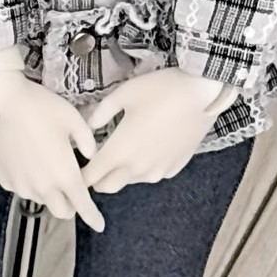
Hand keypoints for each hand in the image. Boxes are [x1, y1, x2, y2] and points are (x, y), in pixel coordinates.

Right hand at [0, 65, 125, 233]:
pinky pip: (21, 187)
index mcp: (65, 175)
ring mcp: (20, 184)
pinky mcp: (3, 178)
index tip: (99, 225)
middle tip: (72, 188)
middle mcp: (43, 187)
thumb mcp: (74, 120)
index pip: (83, 206)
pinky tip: (27, 160)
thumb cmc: (41, 107)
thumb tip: (91, 155)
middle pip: (61, 211)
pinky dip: (29, 181)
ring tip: (46, 165)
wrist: (0, 100)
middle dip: (71, 205)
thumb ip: (88, 142)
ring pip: (41, 199)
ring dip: (49, 191)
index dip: (93, 217)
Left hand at [80, 69, 232, 195]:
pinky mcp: (174, 168)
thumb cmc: (159, 90)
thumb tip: (87, 126)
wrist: (201, 94)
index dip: (79, 174)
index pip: (90, 177)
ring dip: (121, 172)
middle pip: (107, 186)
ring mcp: (157, 171)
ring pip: (129, 181)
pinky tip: (148, 145)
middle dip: (97, 178)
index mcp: (119, 152)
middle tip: (95, 160)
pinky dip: (143, 166)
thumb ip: (100, 114)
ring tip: (124, 149)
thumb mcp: (122, 94)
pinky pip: (151, 174)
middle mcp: (137, 168)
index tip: (75, 165)